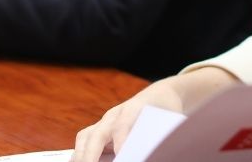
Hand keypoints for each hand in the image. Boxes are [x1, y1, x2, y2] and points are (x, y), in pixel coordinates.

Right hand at [73, 67, 238, 161]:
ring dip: (81, 155)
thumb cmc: (166, 112)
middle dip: (91, 155)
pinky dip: (81, 154)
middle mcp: (116, 114)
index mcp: (136, 109)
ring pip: (86, 136)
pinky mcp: (101, 127)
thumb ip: (159, 136)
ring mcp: (107, 120)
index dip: (120, 141)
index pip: (124, 125)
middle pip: (98, 133)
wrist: (159, 96)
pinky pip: (86, 139)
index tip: (120, 154)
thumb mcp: (170, 122)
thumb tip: (158, 152)